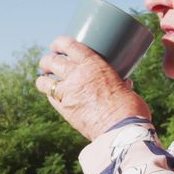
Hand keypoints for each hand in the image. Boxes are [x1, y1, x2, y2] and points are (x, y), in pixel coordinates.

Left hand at [35, 36, 151, 139]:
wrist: (121, 129)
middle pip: (53, 61)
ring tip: (45, 77)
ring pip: (45, 80)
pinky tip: (51, 94)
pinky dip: (49, 93)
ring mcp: (68, 93)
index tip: (57, 45)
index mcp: (94, 64)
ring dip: (43, 77)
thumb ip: (120, 82)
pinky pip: (49, 97)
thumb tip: (126, 82)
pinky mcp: (64, 110)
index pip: (69, 45)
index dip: (59, 43)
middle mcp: (77, 75)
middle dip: (48, 60)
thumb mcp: (125, 87)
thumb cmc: (130, 108)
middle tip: (49, 62)